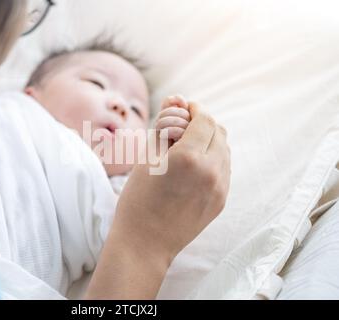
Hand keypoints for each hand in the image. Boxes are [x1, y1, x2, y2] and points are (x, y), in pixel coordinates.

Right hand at [117, 102, 229, 262]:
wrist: (145, 243)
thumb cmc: (138, 199)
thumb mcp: (145, 157)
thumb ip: (163, 126)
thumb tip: (175, 99)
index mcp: (190, 157)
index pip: (204, 119)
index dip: (194, 109)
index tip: (183, 109)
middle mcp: (212, 170)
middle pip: (219, 131)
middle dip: (202, 123)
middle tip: (182, 127)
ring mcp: (220, 187)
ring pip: (225, 150)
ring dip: (209, 140)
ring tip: (186, 148)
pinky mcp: (221, 200)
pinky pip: (224, 169)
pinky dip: (213, 159)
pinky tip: (192, 166)